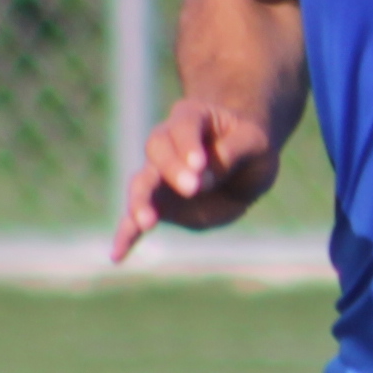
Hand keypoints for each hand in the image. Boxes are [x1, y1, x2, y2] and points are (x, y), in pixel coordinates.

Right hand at [112, 97, 281, 260]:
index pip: (184, 127)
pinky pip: (137, 218)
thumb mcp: (255, 142)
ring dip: (141, 201)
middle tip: (192, 189)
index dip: (188, 145)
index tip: (200, 165)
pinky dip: (127, 234)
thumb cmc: (250, 145)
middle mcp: (168, 142)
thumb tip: (203, 179)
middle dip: (171, 171)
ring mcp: (159, 174)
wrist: (244, 162)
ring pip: (142, 183)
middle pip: (156, 150)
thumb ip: (231, 155)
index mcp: (193, 117)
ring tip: (146, 222)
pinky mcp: (160, 203)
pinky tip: (117, 254)